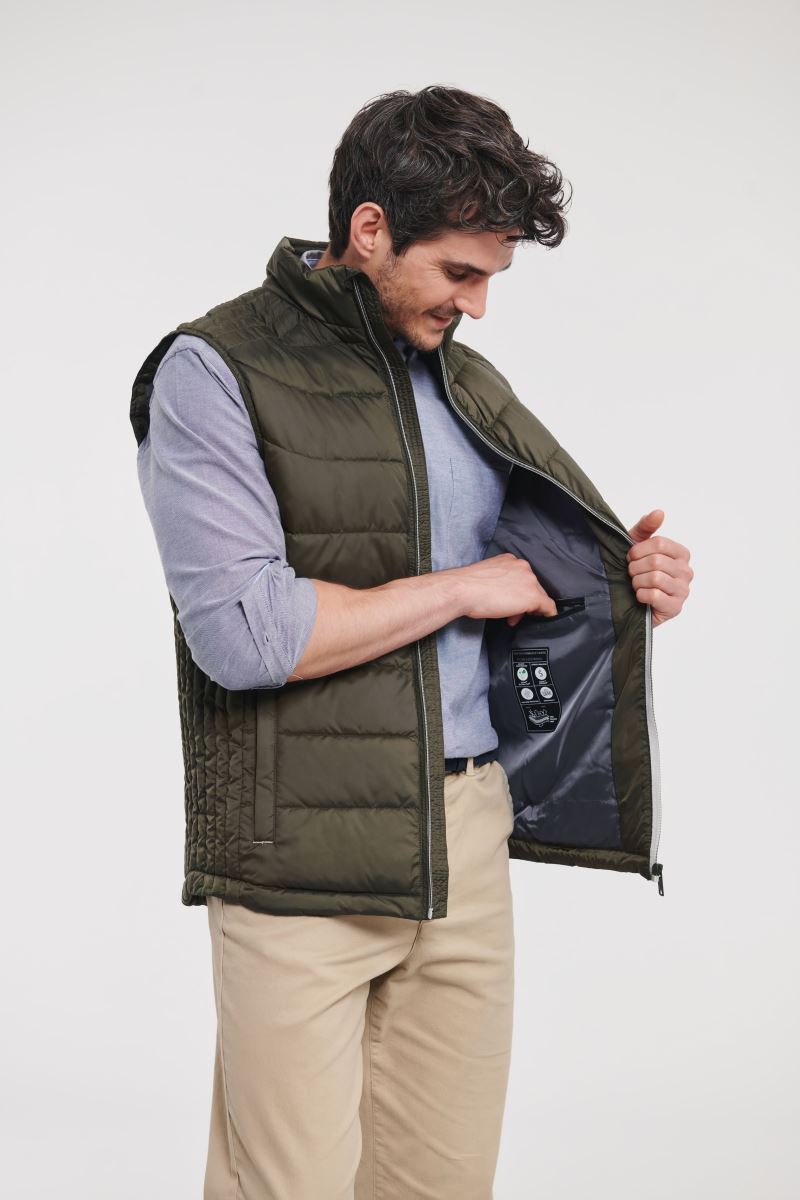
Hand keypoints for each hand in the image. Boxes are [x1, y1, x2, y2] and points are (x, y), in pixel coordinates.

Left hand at [626, 509, 692, 628]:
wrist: (628, 602)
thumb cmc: (636, 571)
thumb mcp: (636, 545)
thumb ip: (646, 527)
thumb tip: (659, 512)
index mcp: (681, 553)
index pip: (660, 543)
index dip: (638, 550)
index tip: (631, 557)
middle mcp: (687, 571)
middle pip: (656, 561)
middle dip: (635, 568)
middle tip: (632, 574)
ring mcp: (683, 590)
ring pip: (655, 578)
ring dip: (637, 582)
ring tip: (636, 585)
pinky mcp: (675, 607)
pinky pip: (654, 595)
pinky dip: (641, 595)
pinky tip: (640, 597)